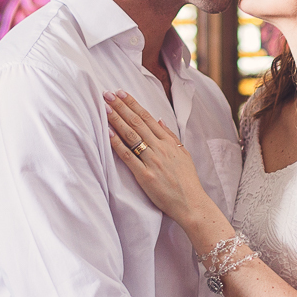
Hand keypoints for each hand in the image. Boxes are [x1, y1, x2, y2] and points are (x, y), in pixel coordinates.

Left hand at [106, 90, 211, 224]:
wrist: (191, 203)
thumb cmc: (187, 181)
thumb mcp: (183, 154)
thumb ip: (170, 136)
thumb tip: (159, 119)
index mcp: (168, 142)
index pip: (147, 118)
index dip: (133, 104)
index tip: (121, 93)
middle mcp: (160, 148)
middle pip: (137, 122)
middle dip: (121, 107)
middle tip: (108, 94)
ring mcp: (152, 161)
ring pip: (131, 135)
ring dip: (117, 120)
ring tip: (105, 107)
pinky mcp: (144, 175)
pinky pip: (127, 156)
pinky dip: (117, 143)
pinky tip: (107, 132)